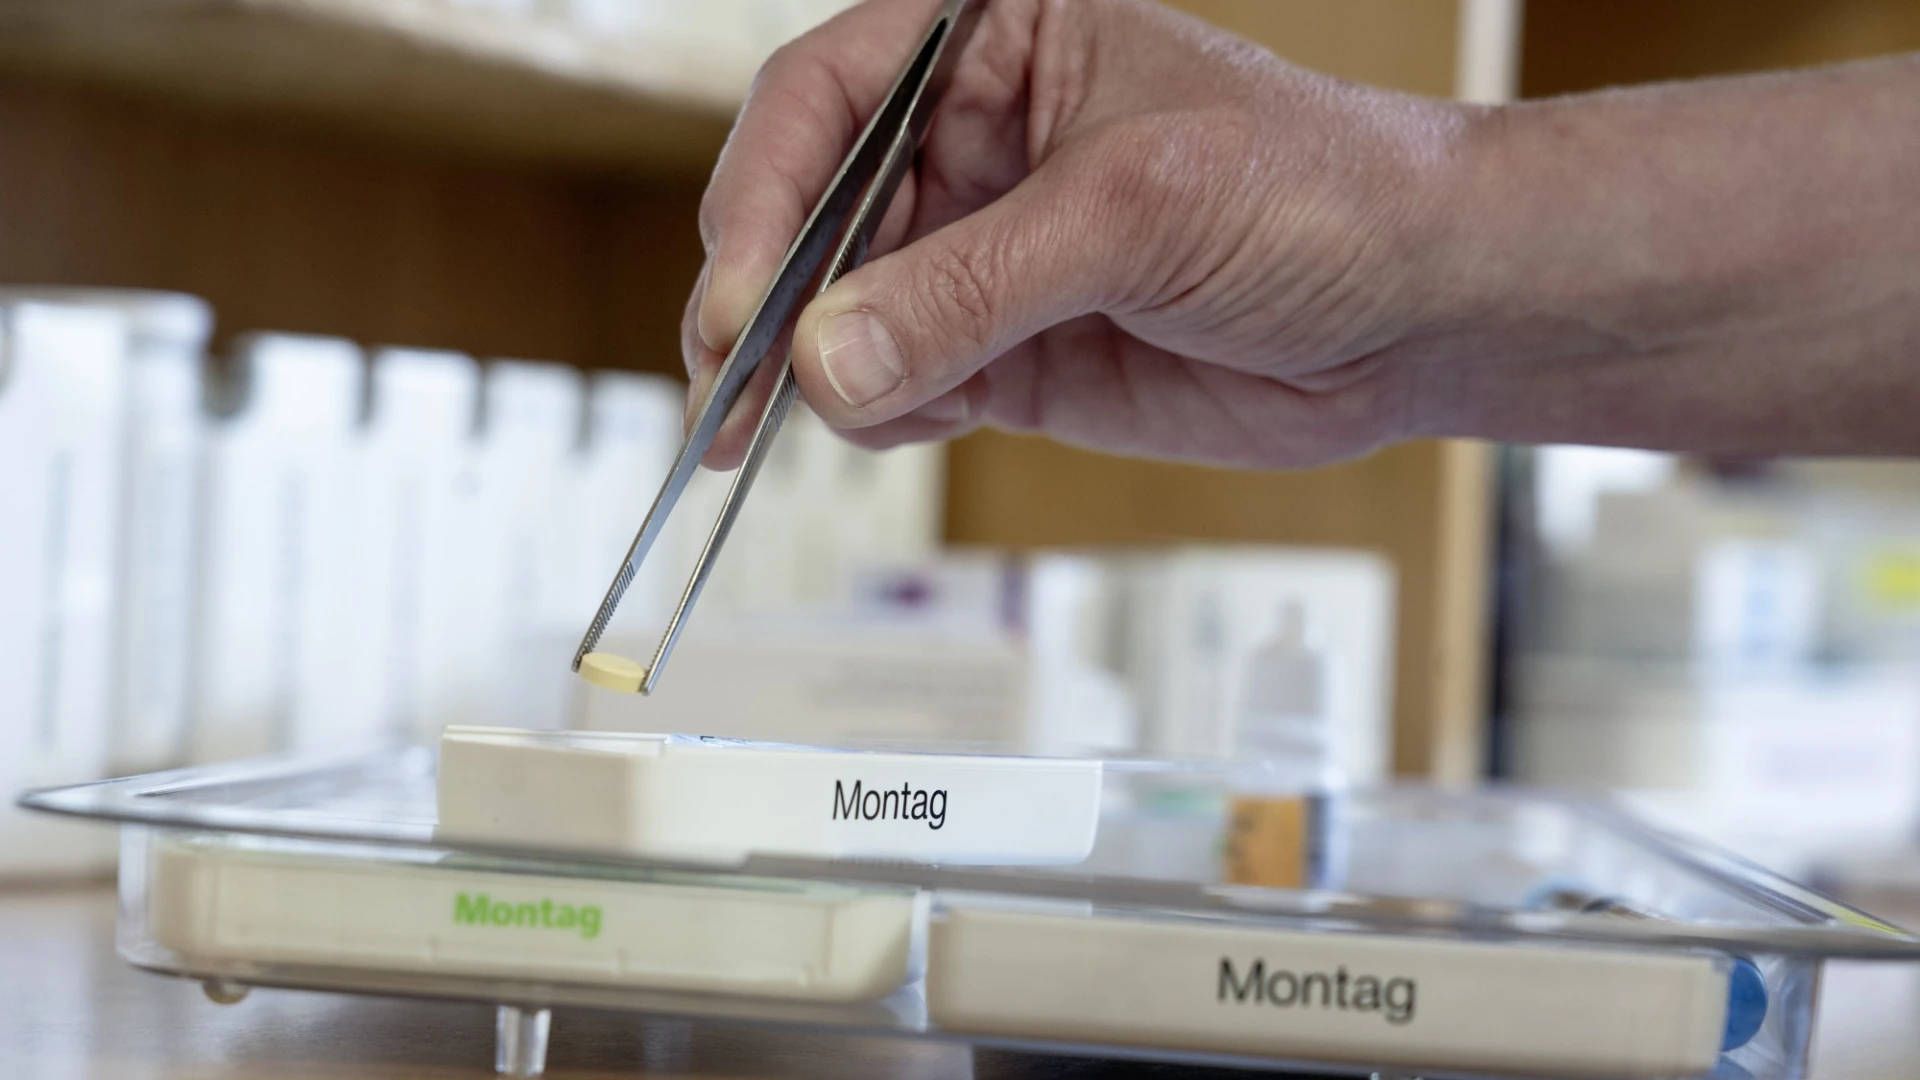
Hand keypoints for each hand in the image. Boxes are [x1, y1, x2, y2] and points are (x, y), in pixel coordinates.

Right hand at [683, 0, 1474, 469]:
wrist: (1418, 308)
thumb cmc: (1316, 191)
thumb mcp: (1135, 211)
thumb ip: (972, 287)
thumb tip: (825, 363)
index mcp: (989, 42)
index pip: (822, 101)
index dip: (764, 198)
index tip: (740, 299)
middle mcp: (968, 143)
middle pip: (808, 214)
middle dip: (765, 303)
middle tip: (732, 389)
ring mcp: (981, 253)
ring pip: (838, 312)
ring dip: (815, 371)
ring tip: (812, 416)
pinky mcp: (1004, 349)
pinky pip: (896, 385)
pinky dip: (880, 414)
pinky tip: (909, 420)